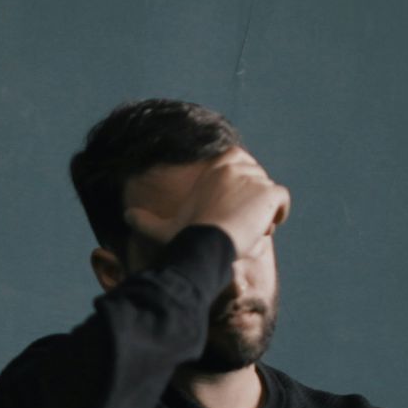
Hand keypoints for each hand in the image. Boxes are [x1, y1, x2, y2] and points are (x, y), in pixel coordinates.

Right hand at [123, 148, 290, 255]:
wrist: (206, 243)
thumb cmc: (185, 235)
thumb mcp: (163, 227)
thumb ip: (145, 220)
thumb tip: (125, 216)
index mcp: (216, 166)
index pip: (239, 164)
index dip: (239, 187)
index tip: (232, 208)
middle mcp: (236, 165)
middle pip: (256, 180)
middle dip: (252, 201)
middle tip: (239, 224)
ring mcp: (255, 177)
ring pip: (268, 194)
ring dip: (262, 212)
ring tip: (248, 231)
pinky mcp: (270, 192)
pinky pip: (282, 201)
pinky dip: (278, 214)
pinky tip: (264, 228)